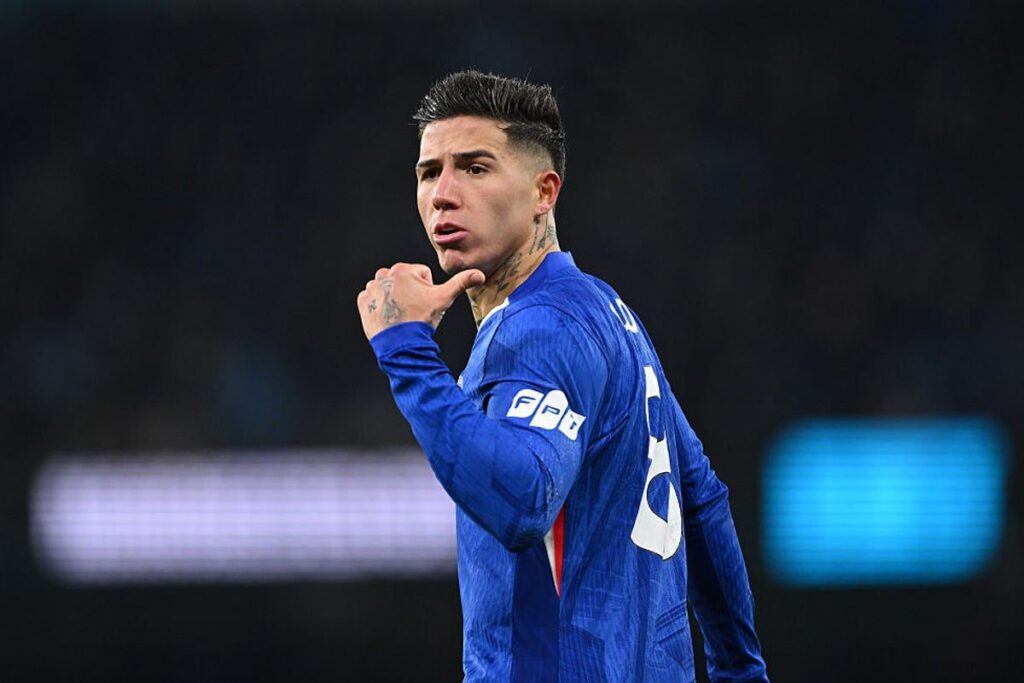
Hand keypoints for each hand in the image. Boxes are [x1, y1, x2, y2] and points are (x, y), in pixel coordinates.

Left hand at [357, 263, 485, 339]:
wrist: (400, 343)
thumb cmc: (421, 320)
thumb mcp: (444, 299)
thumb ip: (461, 283)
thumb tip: (480, 274)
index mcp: (403, 270)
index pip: (421, 275)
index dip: (427, 290)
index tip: (423, 303)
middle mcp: (384, 275)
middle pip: (403, 281)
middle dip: (409, 292)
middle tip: (413, 310)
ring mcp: (371, 288)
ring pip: (389, 289)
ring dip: (394, 299)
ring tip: (401, 314)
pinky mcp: (363, 302)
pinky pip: (374, 300)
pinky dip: (381, 307)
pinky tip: (389, 317)